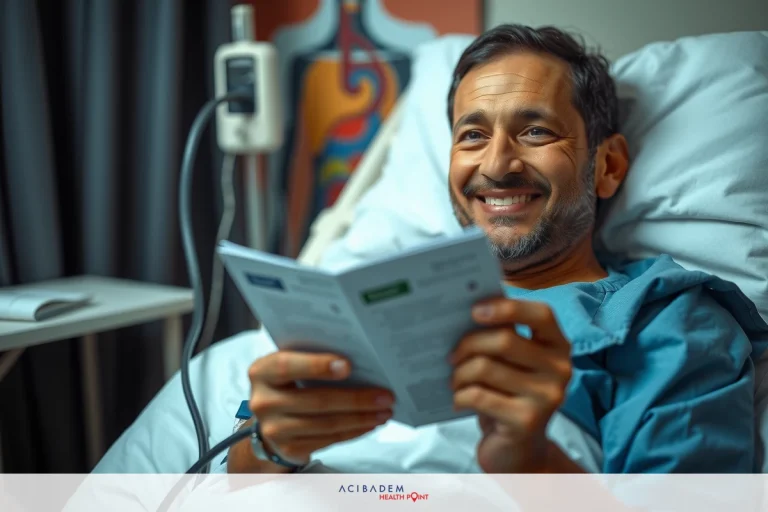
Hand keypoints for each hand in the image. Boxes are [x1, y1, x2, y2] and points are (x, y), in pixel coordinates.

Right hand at [247, 351, 394, 465]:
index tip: (348, 365)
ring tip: (385, 410)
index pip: (288, 365)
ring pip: (327, 423)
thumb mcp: (290, 366)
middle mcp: (263, 402)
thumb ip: (312, 359)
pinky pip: (329, 440)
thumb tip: (360, 358)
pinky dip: (354, 431)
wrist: (269, 422)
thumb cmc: (289, 384)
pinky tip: (370, 423)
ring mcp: (274, 429)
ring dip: (361, 418)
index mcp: (262, 372)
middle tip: (385, 395)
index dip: (317, 365)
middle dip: (356, 398)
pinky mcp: (289, 449)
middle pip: (317, 400)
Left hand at [450, 298, 572, 472]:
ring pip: (486, 367)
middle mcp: (561, 369)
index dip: (508, 307)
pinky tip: (458, 400)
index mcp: (558, 345)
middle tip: (451, 356)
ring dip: (459, 374)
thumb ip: (502, 335)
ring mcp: (547, 397)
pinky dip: (460, 396)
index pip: (542, 314)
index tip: (475, 310)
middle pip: (504, 340)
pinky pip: (479, 396)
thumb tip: (466, 307)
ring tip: (454, 381)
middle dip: (468, 345)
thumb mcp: (512, 363)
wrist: (518, 450)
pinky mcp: (527, 421)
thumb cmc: (509, 395)